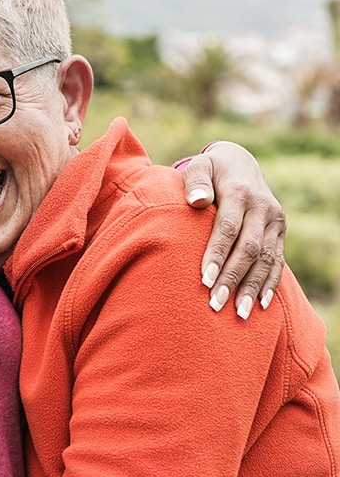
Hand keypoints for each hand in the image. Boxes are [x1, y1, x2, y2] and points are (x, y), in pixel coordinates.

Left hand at [181, 142, 285, 318]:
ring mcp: (275, 221)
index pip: (228, 228)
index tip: (204, 280)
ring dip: (252, 287)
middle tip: (215, 304)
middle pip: (249, 248)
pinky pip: (278, 261)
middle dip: (233, 278)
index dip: (217, 254)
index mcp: (240, 192)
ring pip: (267, 259)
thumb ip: (195, 181)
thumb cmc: (210, 170)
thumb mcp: (200, 167)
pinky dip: (270, 283)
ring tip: (238, 313)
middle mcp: (262, 207)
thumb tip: (196, 201)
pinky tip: (260, 304)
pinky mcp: (280, 231)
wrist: (240, 163)